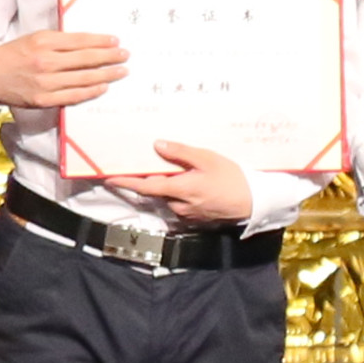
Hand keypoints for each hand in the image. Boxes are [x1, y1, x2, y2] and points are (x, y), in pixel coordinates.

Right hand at [0, 29, 131, 112]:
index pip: (80, 41)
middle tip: (125, 55)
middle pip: (86, 59)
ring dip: (106, 74)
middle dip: (109, 56)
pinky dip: (91, 91)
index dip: (101, 41)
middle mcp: (46, 61)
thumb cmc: (14, 54)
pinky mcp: (44, 99)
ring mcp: (45, 82)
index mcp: (43, 42)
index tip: (116, 41)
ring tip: (121, 71)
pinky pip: (73, 95)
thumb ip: (59, 40)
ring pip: (83, 78)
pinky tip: (103, 87)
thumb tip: (88, 42)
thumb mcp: (34, 38)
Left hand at [96, 140, 253, 228]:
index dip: (126, 183)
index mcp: (180, 189)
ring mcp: (188, 213)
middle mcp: (179, 204)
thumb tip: (157, 146)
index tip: (110, 179)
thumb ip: (181, 153)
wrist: (254, 202)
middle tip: (138, 165)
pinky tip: (188, 182)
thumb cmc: (232, 178)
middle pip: (155, 192)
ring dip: (165, 186)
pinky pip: (179, 203)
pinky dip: (177, 192)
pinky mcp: (196, 217)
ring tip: (171, 170)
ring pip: (168, 198)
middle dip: (146, 180)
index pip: (146, 186)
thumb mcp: (207, 159)